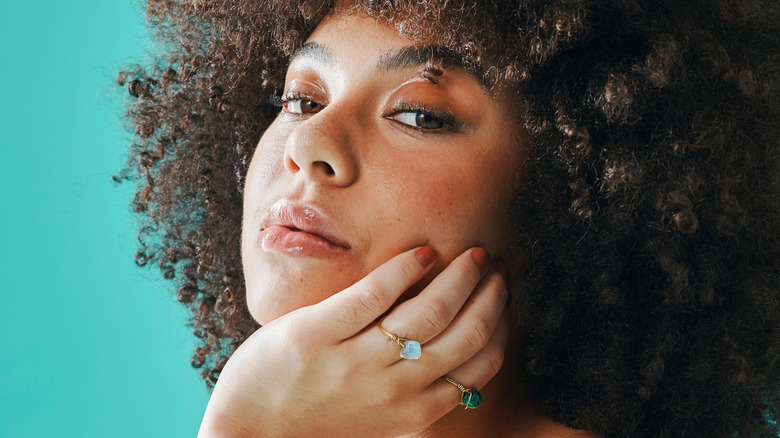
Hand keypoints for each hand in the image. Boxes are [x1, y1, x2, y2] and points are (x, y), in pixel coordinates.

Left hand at [198, 246, 509, 436]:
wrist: (250, 434)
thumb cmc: (320, 422)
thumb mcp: (381, 420)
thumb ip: (418, 395)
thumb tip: (458, 366)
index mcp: (415, 410)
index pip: (480, 363)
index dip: (500, 323)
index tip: (501, 295)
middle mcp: (394, 387)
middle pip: (465, 333)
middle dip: (490, 294)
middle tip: (493, 267)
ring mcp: (355, 361)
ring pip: (429, 311)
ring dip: (459, 277)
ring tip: (470, 255)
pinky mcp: (316, 334)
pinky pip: (373, 294)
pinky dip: (404, 269)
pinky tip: (422, 252)